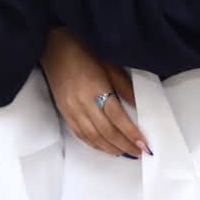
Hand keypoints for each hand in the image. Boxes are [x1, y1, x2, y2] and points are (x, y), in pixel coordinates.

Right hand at [41, 27, 148, 157]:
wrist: (53, 45)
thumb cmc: (83, 51)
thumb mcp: (109, 65)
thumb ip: (124, 87)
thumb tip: (140, 107)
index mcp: (96, 88)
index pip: (117, 118)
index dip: (132, 133)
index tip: (145, 145)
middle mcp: (82, 101)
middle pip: (106, 131)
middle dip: (124, 145)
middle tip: (139, 153)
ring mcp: (71, 108)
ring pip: (92, 136)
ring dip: (110, 148)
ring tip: (125, 153)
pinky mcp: (63, 110)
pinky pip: (79, 133)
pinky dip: (93, 144)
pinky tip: (104, 147)